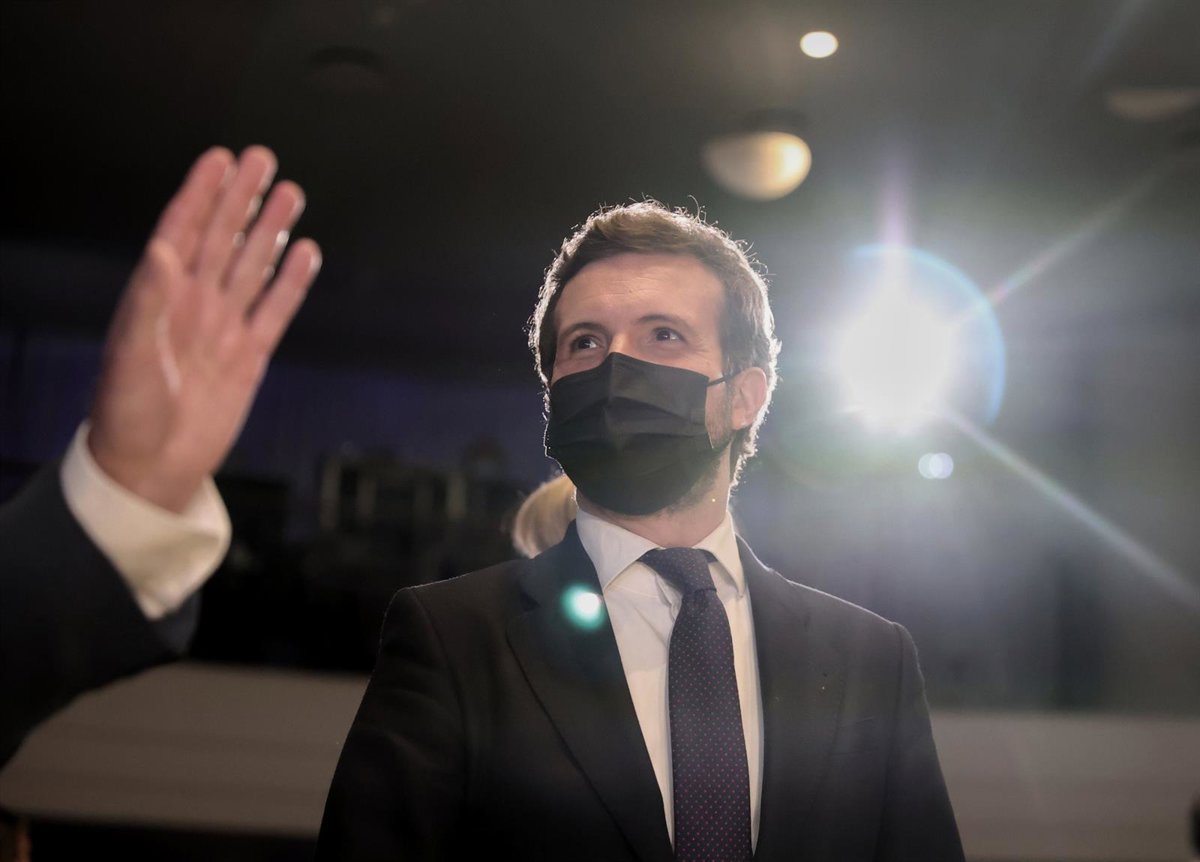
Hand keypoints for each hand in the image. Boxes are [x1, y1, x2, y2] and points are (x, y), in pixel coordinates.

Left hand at [88, 146, 320, 511]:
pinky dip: (291, 283)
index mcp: (159, 297)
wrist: (152, 468)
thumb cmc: (127, 413)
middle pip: (223, 239)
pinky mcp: (249, 357)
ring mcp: (223, 329)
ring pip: (252, 268)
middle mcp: (193, 304)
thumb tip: (164, 249)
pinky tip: (307, 254)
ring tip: (291, 193)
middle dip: (241, 199)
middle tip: (264, 159)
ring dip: (270, 231)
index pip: (182, 231)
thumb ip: (147, 302)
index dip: (200, 194)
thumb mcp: (130, 357)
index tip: (220, 159)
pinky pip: (275, 311)